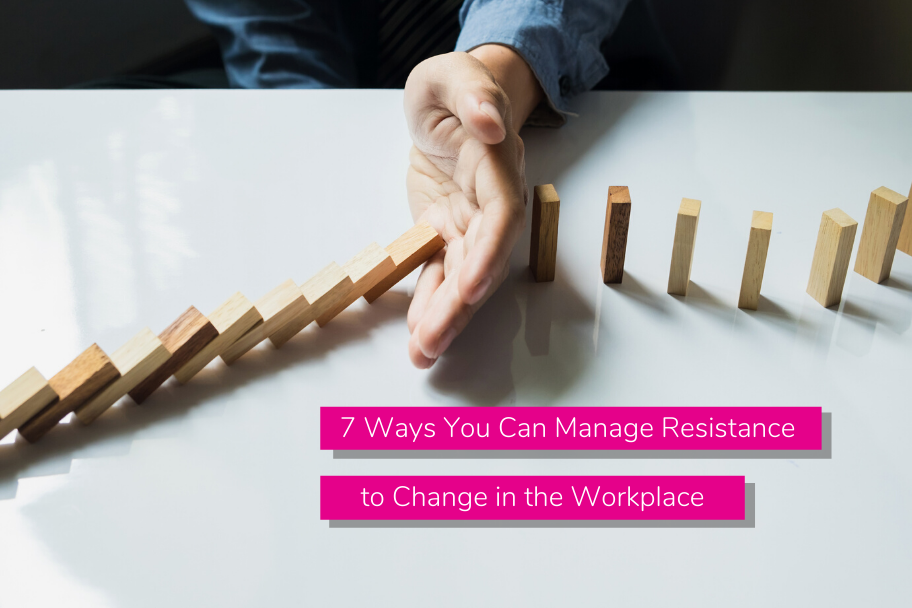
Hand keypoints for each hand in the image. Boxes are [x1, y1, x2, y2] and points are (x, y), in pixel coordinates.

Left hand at [403, 48, 541, 368]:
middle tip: (433, 341)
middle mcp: (492, 204)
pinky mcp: (447, 233)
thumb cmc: (454, 87)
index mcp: (498, 166)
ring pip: (462, 277)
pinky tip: (418, 336)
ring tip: (423, 354)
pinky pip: (440, 273)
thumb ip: (474, 93)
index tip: (472, 284)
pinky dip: (429, 304)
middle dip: (460, 305)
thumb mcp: (454, 76)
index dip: (489, 253)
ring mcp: (470, 223)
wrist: (450, 107)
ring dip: (445, 317)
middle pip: (482, 260)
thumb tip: (491, 122)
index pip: (501, 216)